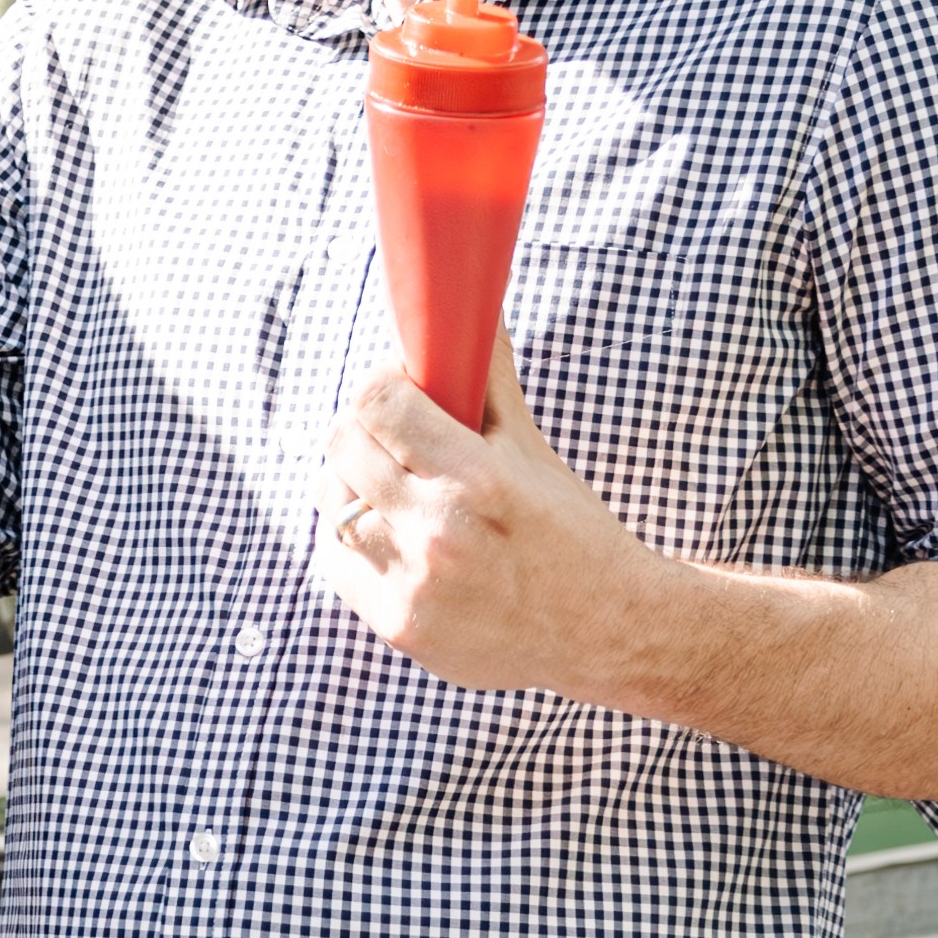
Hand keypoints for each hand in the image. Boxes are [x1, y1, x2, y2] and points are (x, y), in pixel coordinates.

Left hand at [313, 348, 657, 692]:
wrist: (606, 632)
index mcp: (479, 479)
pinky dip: (352, 537)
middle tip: (396, 434)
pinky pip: (334, 558)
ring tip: (396, 485)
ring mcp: (414, 585)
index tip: (401, 386)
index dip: (383, 382)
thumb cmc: (572, 532)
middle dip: (365, 427)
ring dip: (353, 482)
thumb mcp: (533, 451)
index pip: (379, 400)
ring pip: (331, 499)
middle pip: (343, 444)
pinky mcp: (398, 626)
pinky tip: (392, 533)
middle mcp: (439, 532)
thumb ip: (488, 380)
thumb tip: (471, 305)